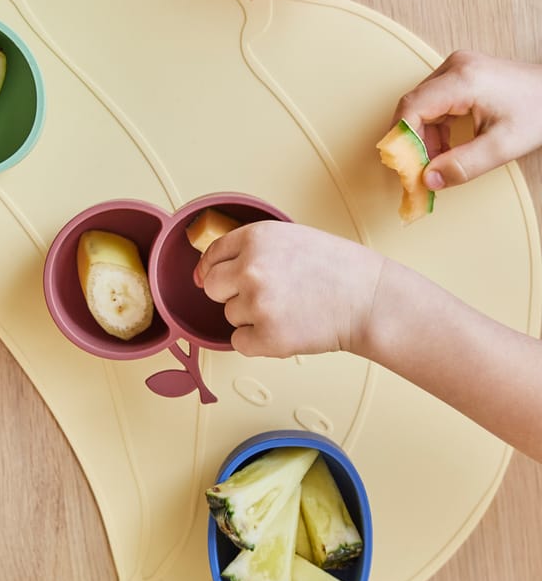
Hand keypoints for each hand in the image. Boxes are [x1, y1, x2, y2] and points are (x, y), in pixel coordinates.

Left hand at [193, 221, 383, 358]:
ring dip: (252, 317)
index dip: (212, 269)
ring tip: (289, 309)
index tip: (213, 278)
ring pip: (230, 315)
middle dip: (230, 293)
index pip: (212, 255)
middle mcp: (251, 268)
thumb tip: (209, 269)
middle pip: (211, 287)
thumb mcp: (292, 238)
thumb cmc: (340, 270)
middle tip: (264, 296)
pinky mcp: (267, 337)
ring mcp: (257, 304)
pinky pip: (240, 343)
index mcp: (256, 238)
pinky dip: (258, 342)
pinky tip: (286, 328)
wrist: (371, 300)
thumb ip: (254, 249)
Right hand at [394, 50, 541, 189]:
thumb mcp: (503, 146)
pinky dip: (434, 130)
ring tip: (436, 164)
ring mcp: (457, 69)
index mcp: (463, 79)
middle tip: (417, 173)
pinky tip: (444, 150)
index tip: (401, 167)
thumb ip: (463, 165)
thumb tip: (429, 180)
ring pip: (421, 107)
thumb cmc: (539, 111)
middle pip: (414, 107)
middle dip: (412, 143)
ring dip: (423, 139)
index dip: (401, 139)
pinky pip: (433, 104)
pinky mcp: (460, 76)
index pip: (412, 107)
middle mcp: (455, 68)